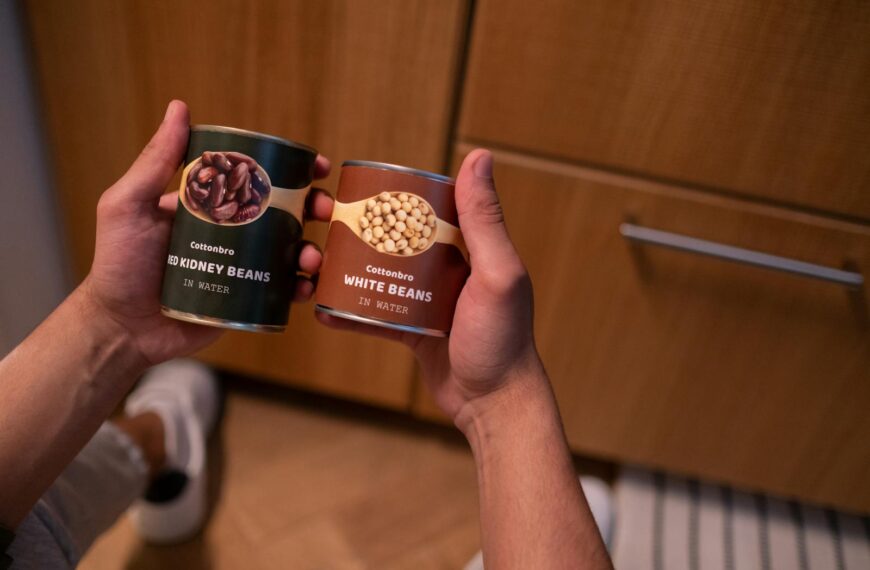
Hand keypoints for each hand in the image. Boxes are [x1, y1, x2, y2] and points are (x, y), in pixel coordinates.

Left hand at [80, 100, 332, 364]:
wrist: (121, 328)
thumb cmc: (118, 265)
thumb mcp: (129, 205)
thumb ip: (155, 162)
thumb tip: (179, 108)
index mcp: (211, 205)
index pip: (257, 180)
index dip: (291, 172)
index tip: (317, 167)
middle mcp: (232, 233)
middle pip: (284, 214)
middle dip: (313, 209)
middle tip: (323, 210)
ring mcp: (242, 267)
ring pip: (290, 253)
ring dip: (312, 250)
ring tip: (310, 258)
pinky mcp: (247, 301)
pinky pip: (283, 291)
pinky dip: (301, 287)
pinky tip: (305, 287)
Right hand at [317, 149, 544, 420]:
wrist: (493, 403)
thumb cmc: (502, 337)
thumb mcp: (497, 273)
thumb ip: (484, 219)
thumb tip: (479, 154)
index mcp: (467, 246)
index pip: (424, 206)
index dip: (389, 193)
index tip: (352, 185)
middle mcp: (446, 266)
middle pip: (392, 237)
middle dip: (354, 228)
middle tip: (319, 221)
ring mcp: (426, 298)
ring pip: (378, 273)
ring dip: (344, 267)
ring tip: (313, 262)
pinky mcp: (411, 330)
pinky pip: (374, 314)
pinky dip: (349, 310)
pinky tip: (321, 305)